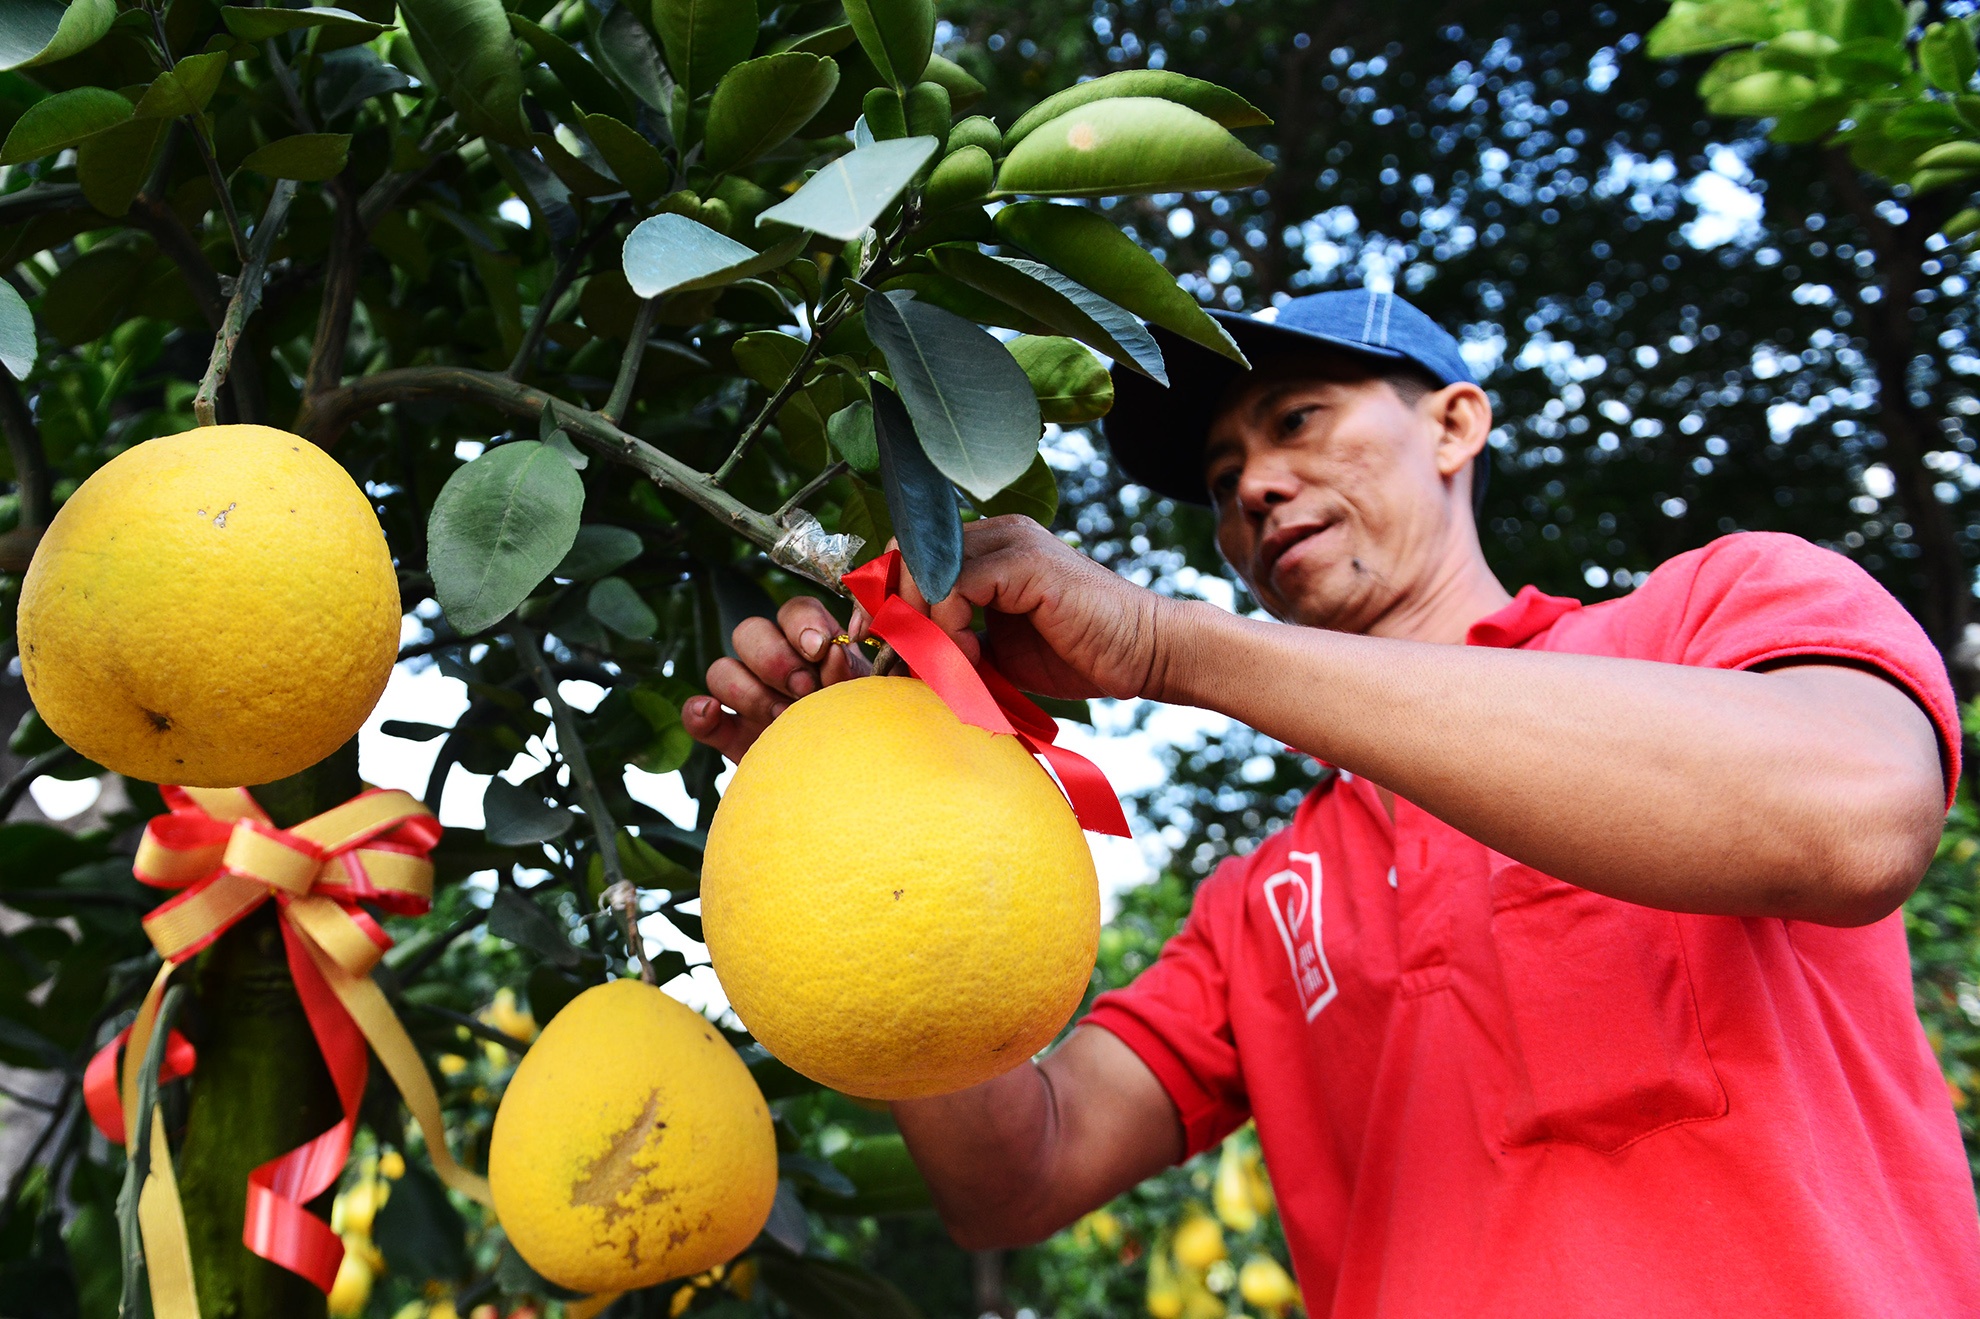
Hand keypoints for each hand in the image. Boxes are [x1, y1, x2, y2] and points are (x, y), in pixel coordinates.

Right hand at [682, 596, 870, 761]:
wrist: (854, 786)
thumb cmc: (868, 732)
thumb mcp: (873, 699)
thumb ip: (857, 671)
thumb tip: (837, 647)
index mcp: (815, 646)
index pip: (795, 611)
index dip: (802, 623)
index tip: (818, 649)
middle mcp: (776, 665)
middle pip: (749, 632)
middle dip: (774, 659)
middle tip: (804, 690)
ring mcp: (748, 698)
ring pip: (721, 669)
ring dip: (748, 691)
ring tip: (782, 720)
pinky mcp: (728, 734)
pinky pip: (696, 714)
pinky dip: (698, 712)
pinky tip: (713, 715)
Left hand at [857, 516, 1175, 702]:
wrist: (1145, 654)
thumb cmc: (1080, 655)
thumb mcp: (998, 652)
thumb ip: (956, 643)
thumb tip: (904, 656)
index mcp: (989, 547)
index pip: (913, 553)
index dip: (884, 594)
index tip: (871, 638)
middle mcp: (997, 532)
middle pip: (909, 552)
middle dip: (890, 606)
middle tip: (890, 653)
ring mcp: (1012, 541)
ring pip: (927, 566)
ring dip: (920, 621)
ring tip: (940, 661)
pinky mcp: (1026, 562)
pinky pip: (956, 584)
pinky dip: (948, 623)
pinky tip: (968, 654)